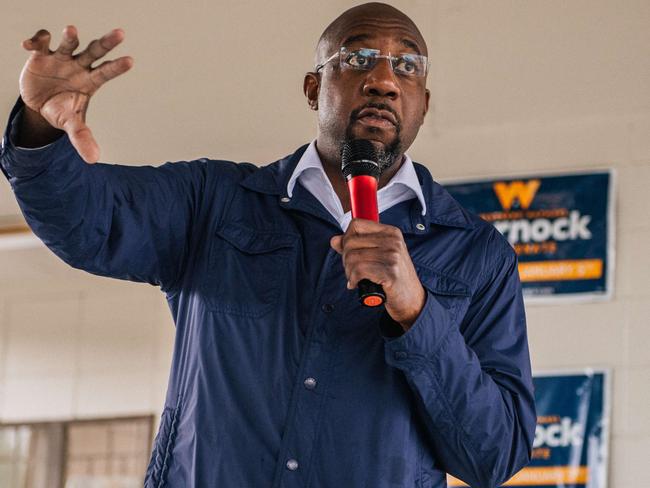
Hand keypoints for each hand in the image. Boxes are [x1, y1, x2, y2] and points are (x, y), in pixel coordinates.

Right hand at [19, 26, 132, 162]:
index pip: (107, 72)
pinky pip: (40, 42)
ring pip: (69, 42)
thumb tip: (94, 160)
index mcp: (90, 81)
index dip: (117, 67)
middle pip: (95, 51)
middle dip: (106, 42)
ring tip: (71, 31)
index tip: (130, 61)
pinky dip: (36, 41)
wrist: (38, 104)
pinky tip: (28, 45)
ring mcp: (60, 58)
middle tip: (121, 34)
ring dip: (70, 37)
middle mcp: (79, 66)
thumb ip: (82, 138)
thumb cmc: (61, 110)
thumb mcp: (71, 124)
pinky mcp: (41, 54)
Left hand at [330, 219, 425, 329]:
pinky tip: (356, 284)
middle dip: (345, 259)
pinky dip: (353, 279)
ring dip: (348, 271)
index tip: (348, 252)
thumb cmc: (395, 277)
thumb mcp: (379, 256)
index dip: (346, 239)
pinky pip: (358, 270)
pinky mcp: (390, 272)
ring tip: (355, 278)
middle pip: (351, 242)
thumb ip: (357, 246)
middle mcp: (393, 241)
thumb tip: (335, 240)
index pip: (357, 225)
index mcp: (391, 232)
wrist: (412, 299)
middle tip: (352, 270)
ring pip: (352, 257)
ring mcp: (393, 256)